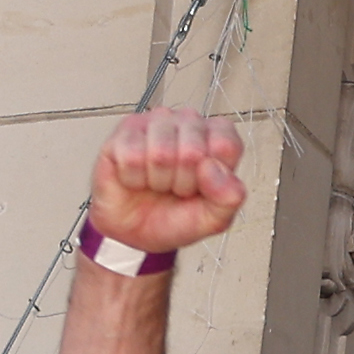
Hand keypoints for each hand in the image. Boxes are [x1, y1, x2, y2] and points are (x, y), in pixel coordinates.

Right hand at [88, 108, 246, 256]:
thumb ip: (229, 197)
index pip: (225, 145)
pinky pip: (132, 157)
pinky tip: (135, 178)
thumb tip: (213, 167)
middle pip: (192, 151)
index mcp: (217, 136)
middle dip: (182, 182)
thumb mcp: (213, 219)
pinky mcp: (125, 130)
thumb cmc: (174, 217)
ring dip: (157, 180)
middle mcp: (188, 121)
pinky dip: (133, 179)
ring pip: (160, 153)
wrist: (133, 231)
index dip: (212, 178)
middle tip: (175, 188)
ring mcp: (156, 122)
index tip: (202, 187)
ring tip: (156, 182)